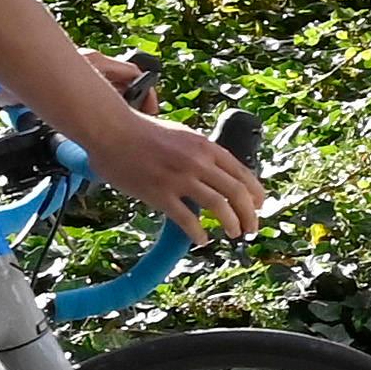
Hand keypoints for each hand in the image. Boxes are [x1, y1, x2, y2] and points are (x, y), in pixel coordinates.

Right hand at [82, 106, 266, 236]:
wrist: (112, 130)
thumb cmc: (142, 131)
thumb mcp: (182, 135)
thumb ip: (200, 153)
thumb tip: (215, 173)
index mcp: (206, 146)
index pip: (242, 173)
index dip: (255, 193)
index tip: (259, 205)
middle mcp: (198, 162)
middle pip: (237, 193)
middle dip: (250, 214)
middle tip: (251, 227)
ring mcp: (180, 178)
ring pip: (219, 206)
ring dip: (232, 223)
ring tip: (234, 233)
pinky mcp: (160, 194)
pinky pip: (187, 220)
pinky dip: (199, 233)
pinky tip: (202, 239)